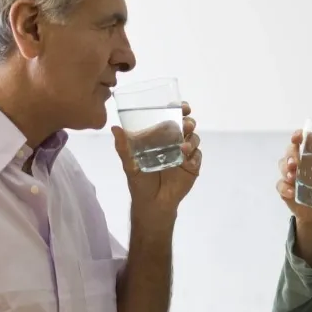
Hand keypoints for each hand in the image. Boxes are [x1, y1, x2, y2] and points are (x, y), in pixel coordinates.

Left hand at [113, 101, 200, 224]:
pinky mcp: (192, 167)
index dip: (179, 110)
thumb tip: (114, 128)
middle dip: (188, 122)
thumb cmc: (140, 182)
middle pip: (186, 126)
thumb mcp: (129, 164)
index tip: (183, 106)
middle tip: (186, 125)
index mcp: (160, 137)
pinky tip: (188, 160)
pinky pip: (197, 157)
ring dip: (192, 140)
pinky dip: (195, 156)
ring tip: (184, 148)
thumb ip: (123, 147)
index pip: (171, 118)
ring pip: (194, 139)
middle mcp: (174, 142)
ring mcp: (184, 154)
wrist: (152, 204)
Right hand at [276, 128, 311, 225]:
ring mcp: (293, 176)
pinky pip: (280, 185)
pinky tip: (292, 193)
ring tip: (292, 177)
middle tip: (295, 163)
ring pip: (282, 165)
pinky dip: (284, 188)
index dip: (299, 135)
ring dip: (285, 169)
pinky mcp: (286, 190)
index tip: (298, 137)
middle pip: (291, 150)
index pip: (306, 140)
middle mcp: (303, 163)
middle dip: (290, 153)